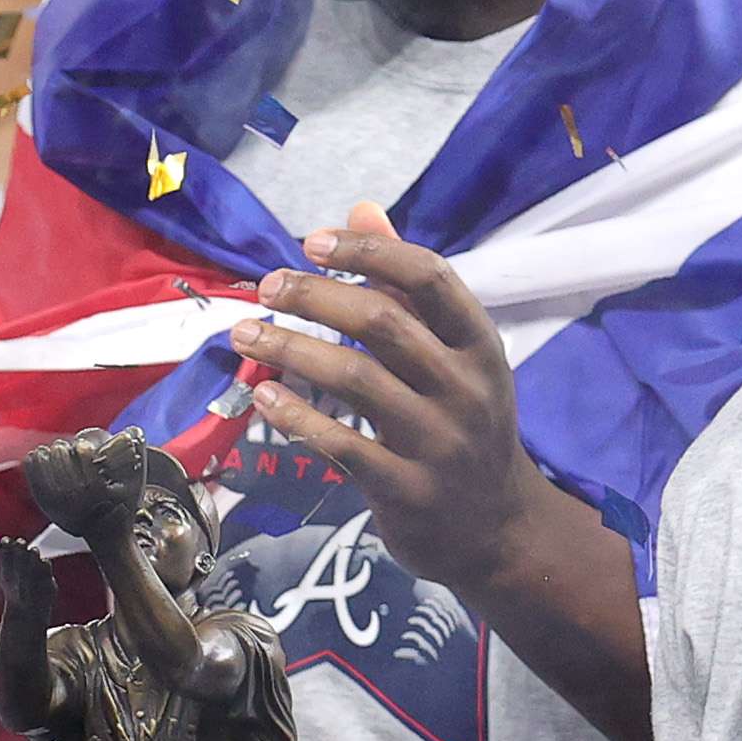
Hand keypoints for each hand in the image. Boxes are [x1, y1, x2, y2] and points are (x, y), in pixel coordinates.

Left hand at [228, 204, 556, 592]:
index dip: (369, 252)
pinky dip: (296, 417)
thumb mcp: (454, 355)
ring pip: (354, 379)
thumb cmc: (466, 426)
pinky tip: (263, 398)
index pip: (429, 277)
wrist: (497, 530)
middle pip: (383, 322)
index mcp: (479, 345)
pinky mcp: (406, 489)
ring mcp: (437, 441)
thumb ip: (407, 286)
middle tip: (266, 286)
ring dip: (290, 350)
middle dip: (316, 296)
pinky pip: (340, 444)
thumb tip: (362, 210)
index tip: (313, 241)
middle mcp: (465, 388)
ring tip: (244, 334)